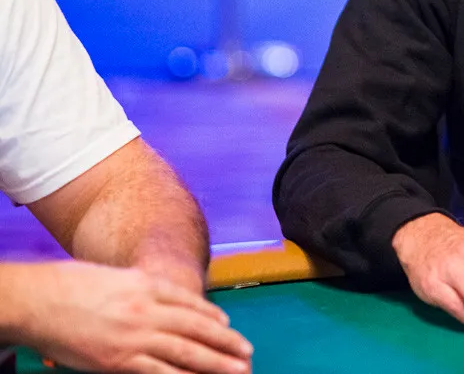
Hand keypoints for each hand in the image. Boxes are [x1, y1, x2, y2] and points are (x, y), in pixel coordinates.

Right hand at [14, 260, 252, 373]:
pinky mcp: (119, 360)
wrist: (38, 299)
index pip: (189, 301)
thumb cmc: (69, 285)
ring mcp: (135, 335)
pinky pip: (159, 372)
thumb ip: (137, 288)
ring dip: (216, 362)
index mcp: (147, 284)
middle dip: (225, 341)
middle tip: (247, 352)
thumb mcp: (113, 277)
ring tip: (239, 369)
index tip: (227, 324)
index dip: (211, 314)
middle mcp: (148, 309)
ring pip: (186, 350)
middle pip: (196, 326)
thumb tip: (156, 298)